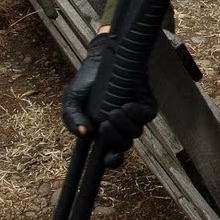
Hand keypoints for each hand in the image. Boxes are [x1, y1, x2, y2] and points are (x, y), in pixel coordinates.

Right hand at [61, 31, 156, 164]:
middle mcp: (120, 128)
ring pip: (136, 132)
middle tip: (104, 124)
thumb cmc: (86, 83)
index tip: (109, 158)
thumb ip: (72, 118)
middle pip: (124, 145)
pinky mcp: (146, 104)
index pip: (111, 155)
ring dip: (125, 125)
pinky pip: (147, 116)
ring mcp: (134, 117)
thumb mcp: (72, 101)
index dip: (112, 161)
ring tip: (114, 111)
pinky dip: (137, 113)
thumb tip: (83, 134)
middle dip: (115, 139)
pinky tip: (127, 105)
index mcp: (102, 133)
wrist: (101, 59)